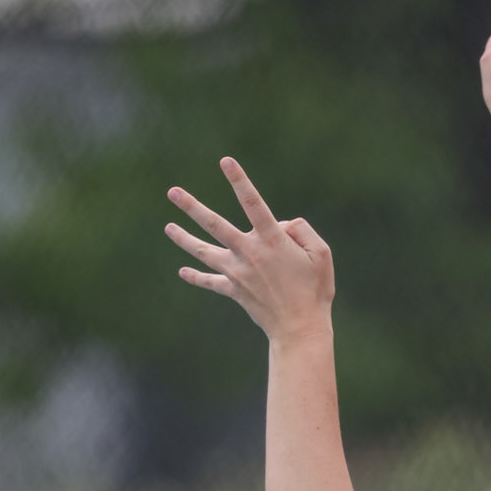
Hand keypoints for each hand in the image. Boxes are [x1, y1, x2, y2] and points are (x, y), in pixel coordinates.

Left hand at [166, 158, 333, 341]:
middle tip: (172, 192)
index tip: (226, 161)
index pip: (253, 203)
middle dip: (192, 207)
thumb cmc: (315, 289)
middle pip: (214, 225)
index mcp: (272, 240)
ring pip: (204, 252)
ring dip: (184, 239)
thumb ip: (302, 230)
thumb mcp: (322, 253)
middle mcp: (249, 253)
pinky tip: (182, 271)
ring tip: (168, 227)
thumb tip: (281, 224)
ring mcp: (238, 272)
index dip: (239, 181)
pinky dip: (196, 277)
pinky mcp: (234, 290)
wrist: (300, 328)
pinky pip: (211, 282)